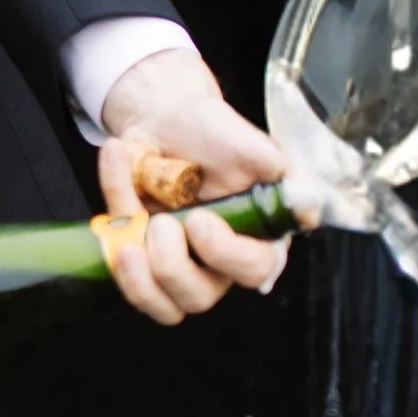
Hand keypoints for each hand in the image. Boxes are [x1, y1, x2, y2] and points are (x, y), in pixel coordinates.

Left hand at [95, 51, 291, 325]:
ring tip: (124, 239)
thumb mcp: (247, 142)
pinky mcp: (135, 252)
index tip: (200, 222)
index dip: (226, 255)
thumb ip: (274, 169)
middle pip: (198, 297)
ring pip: (157, 302)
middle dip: (172, 268)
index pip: (254, 269)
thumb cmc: (212, 131)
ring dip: (135, 279)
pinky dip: (110, 211)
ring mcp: (173, 261)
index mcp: (256, 236)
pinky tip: (116, 156)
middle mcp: (215, 259)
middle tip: (161, 224)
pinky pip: (117, 257)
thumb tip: (307, 205)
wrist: (168, 115)